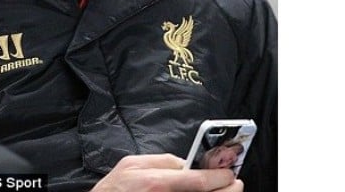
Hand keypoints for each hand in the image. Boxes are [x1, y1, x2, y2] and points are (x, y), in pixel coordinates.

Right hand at [90, 154, 242, 191]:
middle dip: (225, 191)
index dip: (218, 177)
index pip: (196, 179)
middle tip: (236, 184)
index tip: (230, 173)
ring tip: (226, 191)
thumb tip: (185, 164)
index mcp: (155, 182)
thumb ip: (161, 161)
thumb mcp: (132, 164)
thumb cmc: (114, 188)